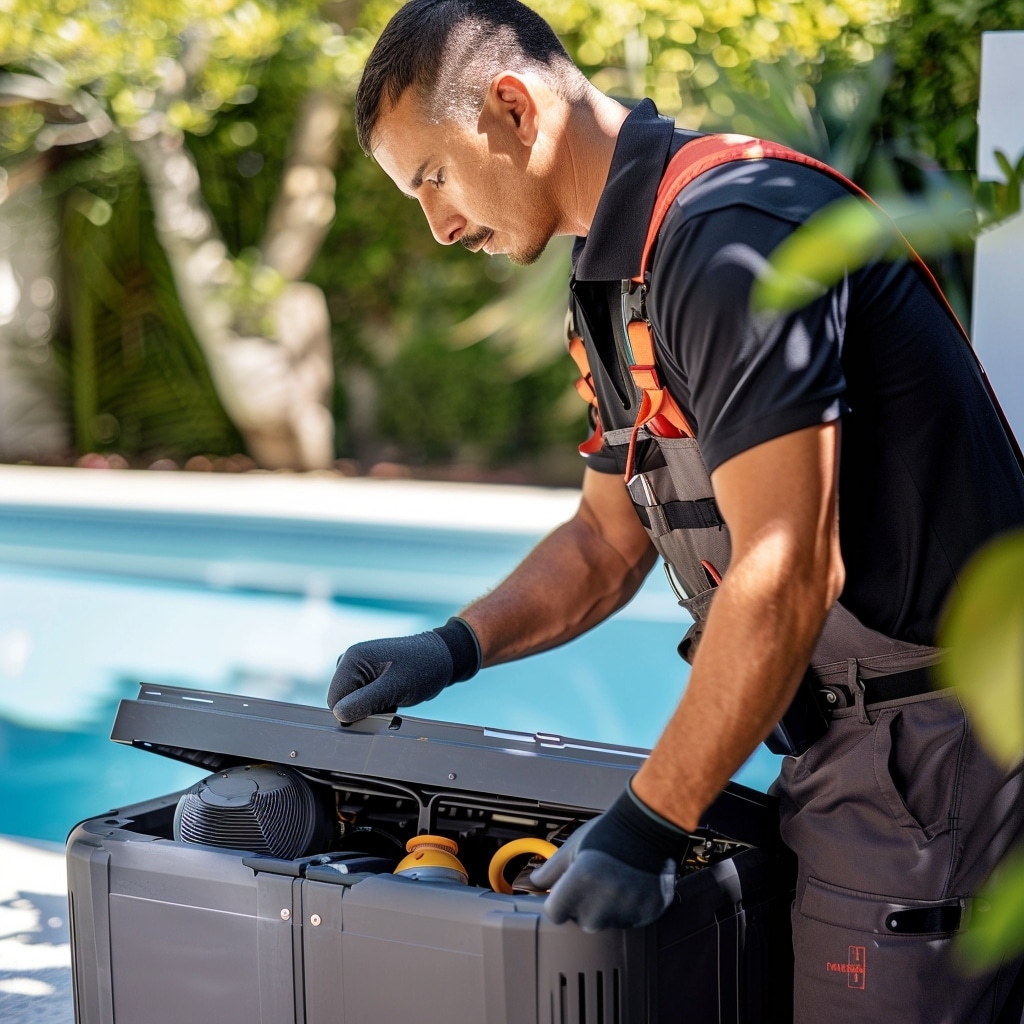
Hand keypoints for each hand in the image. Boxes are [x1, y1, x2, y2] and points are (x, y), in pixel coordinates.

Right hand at [328, 617, 479, 722]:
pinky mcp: (366, 674)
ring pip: (353, 702)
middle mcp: (350, 660)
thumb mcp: (393, 689)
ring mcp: (358, 667)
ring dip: (372, 707)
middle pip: (342, 701)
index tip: (379, 708)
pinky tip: (393, 697)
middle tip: (390, 703)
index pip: (335, 700)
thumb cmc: (422, 669)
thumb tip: (339, 715)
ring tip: (394, 698)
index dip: (353, 712)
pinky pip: (362, 698)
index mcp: (352, 659)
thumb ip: (363, 702)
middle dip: (364, 709)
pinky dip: (377, 703)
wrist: (441, 658)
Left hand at [531, 781, 685, 932]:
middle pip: (582, 921)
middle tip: (596, 881)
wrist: (649, 826)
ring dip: (607, 909)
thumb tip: (534, 882)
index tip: (566, 891)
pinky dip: (628, 909)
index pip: (555, 914)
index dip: (558, 901)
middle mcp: (603, 901)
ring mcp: (627, 910)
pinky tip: (631, 887)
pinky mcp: (647, 914)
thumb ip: (550, 870)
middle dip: (584, 905)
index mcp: (580, 882)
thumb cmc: (608, 832)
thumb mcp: (573, 846)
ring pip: (607, 923)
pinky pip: (630, 921)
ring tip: (615, 882)